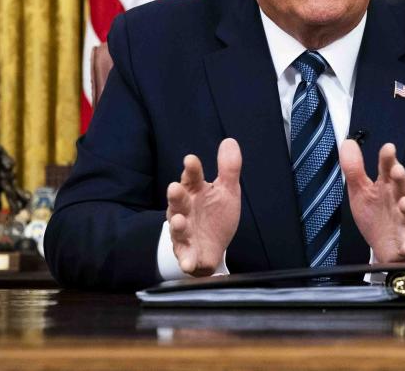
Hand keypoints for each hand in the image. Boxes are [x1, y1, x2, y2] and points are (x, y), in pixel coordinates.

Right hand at [166, 138, 241, 275]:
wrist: (214, 247)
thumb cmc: (215, 215)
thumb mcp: (227, 190)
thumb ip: (229, 168)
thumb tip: (230, 141)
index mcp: (195, 192)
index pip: (191, 177)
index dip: (191, 169)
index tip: (191, 160)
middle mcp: (185, 210)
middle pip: (178, 201)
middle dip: (176, 195)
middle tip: (175, 188)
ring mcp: (184, 232)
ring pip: (177, 227)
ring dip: (176, 225)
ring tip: (178, 220)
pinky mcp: (188, 253)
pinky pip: (186, 257)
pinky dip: (186, 260)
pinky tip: (189, 262)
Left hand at [340, 140, 404, 261]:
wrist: (383, 248)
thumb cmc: (375, 215)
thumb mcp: (360, 192)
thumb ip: (354, 169)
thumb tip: (348, 142)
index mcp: (387, 186)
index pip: (388, 169)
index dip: (388, 159)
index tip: (388, 148)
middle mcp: (401, 199)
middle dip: (402, 178)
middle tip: (396, 171)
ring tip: (403, 203)